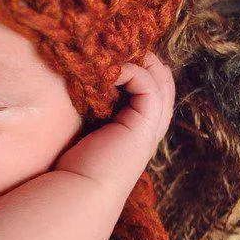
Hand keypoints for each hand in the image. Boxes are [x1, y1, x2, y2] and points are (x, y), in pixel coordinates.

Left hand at [54, 52, 175, 190]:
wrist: (78, 194)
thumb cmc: (74, 168)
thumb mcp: (86, 131)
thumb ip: (94, 109)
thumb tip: (81, 81)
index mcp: (137, 132)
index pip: (152, 91)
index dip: (140, 69)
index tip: (114, 56)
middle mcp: (149, 130)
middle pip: (164, 83)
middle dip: (146, 60)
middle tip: (121, 45)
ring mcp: (149, 129)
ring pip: (161, 81)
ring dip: (140, 61)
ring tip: (116, 52)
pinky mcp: (142, 127)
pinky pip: (148, 87)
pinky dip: (132, 72)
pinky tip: (110, 71)